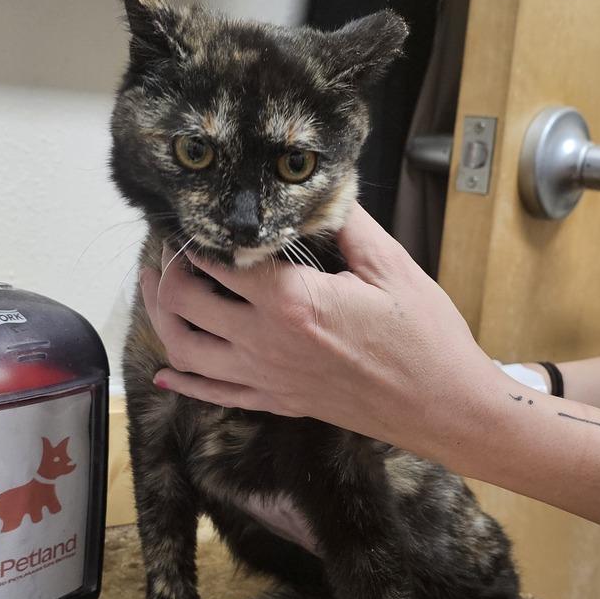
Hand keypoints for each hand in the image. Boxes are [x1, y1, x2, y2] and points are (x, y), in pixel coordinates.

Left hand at [139, 202, 500, 457]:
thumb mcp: (391, 266)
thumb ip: (345, 224)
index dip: (194, 236)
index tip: (189, 217)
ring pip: (186, 351)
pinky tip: (168, 370)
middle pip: (184, 304)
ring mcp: (268, 379)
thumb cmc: (424, 338)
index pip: (217, 261)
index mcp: (291, 301)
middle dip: (163, 271)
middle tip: (163, 249)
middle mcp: (266, 343)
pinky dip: (184, 381)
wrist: (444, 408)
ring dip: (160, 318)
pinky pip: (215, 395)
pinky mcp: (278, 403)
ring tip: (155, 291)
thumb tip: (318, 190)